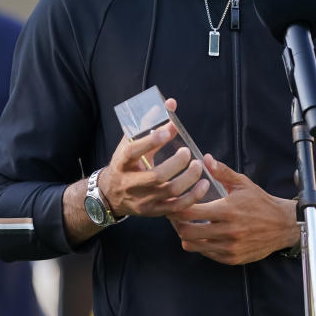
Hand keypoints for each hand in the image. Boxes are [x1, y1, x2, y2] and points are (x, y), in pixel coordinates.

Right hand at [98, 98, 208, 217]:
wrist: (110, 194)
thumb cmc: (126, 163)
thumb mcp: (130, 142)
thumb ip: (150, 123)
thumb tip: (171, 103)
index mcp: (122, 162)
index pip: (133, 151)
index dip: (150, 141)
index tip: (167, 131)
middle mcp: (130, 183)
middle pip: (156, 176)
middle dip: (176, 164)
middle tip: (187, 152)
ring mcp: (142, 200)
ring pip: (169, 191)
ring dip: (188, 179)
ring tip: (198, 166)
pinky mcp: (154, 212)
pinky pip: (176, 208)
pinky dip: (193, 197)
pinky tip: (204, 184)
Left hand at [168, 154, 297, 265]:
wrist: (282, 225)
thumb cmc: (260, 202)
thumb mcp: (242, 183)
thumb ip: (222, 172)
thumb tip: (205, 158)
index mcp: (227, 210)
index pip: (190, 212)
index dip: (177, 207)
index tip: (174, 203)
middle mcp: (227, 231)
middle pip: (187, 232)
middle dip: (177, 224)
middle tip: (176, 217)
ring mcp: (229, 247)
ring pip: (194, 246)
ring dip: (187, 236)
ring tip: (188, 226)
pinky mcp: (232, 258)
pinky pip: (207, 254)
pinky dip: (201, 245)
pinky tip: (204, 235)